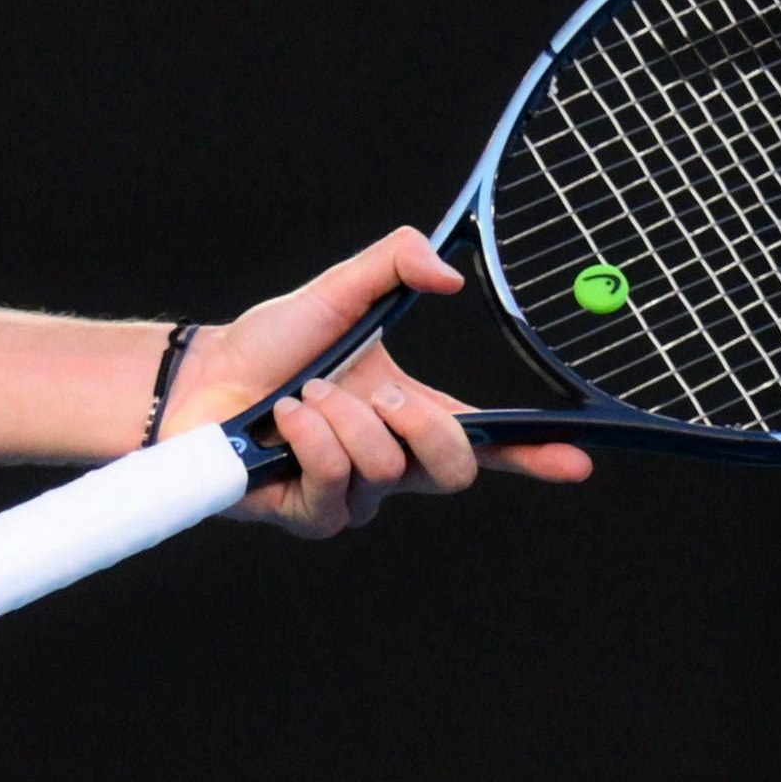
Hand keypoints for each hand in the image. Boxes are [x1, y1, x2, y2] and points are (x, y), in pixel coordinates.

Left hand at [161, 227, 592, 537]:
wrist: (202, 377)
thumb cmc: (271, 343)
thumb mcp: (340, 291)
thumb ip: (393, 265)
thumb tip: (449, 273)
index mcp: (411, 416)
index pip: (489, 443)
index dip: (537, 455)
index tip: (578, 460)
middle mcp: (391, 463)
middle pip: (454, 469)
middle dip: (422, 425)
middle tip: (379, 389)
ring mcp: (354, 497)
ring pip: (384, 468)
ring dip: (342, 418)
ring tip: (305, 394)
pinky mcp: (313, 517)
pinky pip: (336, 484)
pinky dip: (311, 439)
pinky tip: (285, 422)